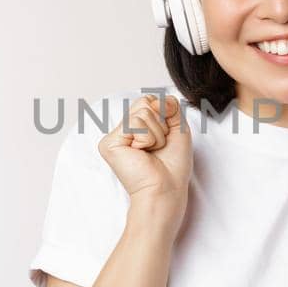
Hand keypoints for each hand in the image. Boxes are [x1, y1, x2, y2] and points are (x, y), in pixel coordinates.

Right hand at [97, 94, 192, 226]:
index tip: (166, 138)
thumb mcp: (178, 128)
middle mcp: (123, 130)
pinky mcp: (109, 143)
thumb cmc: (173, 165)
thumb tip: (156, 98)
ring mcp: (114, 136)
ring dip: (156, 134)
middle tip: (157, 146)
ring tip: (151, 152)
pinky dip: (147, 138)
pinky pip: (135, 123)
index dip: (165, 115)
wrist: (166, 188)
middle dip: (160, 124)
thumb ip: (170, 106)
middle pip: (145, 102)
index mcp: (136, 128)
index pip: (150, 100)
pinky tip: (142, 154)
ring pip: (142, 112)